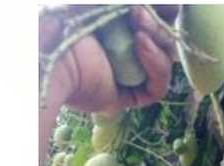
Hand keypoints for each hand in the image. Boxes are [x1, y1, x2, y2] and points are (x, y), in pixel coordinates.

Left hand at [41, 6, 177, 111]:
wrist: (52, 55)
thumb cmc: (69, 23)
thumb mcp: (102, 4)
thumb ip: (129, 1)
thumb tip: (170, 2)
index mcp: (114, 27)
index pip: (151, 24)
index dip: (163, 13)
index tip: (166, 4)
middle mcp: (122, 51)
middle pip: (162, 41)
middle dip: (156, 24)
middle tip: (139, 12)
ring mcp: (125, 75)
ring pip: (164, 62)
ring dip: (157, 41)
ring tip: (138, 30)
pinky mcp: (126, 97)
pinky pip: (156, 88)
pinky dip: (156, 67)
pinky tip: (141, 46)